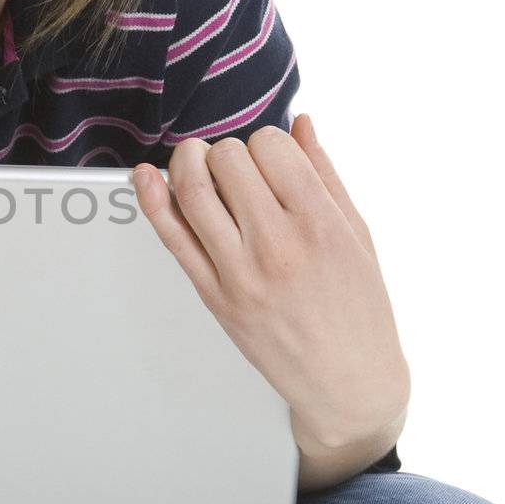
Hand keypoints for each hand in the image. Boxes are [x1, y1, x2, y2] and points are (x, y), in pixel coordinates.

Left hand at [131, 114, 409, 446]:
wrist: (347, 382)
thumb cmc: (359, 309)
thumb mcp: (357, 234)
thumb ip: (325, 174)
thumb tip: (302, 122)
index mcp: (320, 224)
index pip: (271, 146)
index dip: (267, 142)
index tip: (272, 158)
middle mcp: (277, 245)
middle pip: (227, 160)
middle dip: (229, 151)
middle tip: (238, 168)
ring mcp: (239, 272)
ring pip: (191, 189)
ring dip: (187, 161)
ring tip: (197, 162)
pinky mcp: (213, 295)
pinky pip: (172, 237)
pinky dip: (152, 200)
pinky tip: (145, 178)